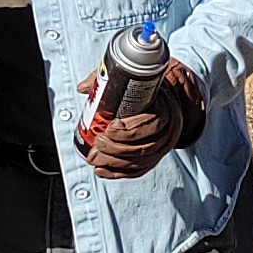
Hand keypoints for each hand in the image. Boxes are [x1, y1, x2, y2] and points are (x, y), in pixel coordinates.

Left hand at [73, 59, 205, 179]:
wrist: (167, 99)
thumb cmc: (150, 90)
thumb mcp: (134, 79)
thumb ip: (109, 80)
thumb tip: (84, 87)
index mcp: (166, 109)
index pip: (151, 124)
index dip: (129, 130)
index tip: (110, 127)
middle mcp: (168, 131)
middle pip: (144, 147)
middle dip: (116, 149)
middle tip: (98, 143)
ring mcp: (162, 147)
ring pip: (140, 162)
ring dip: (114, 163)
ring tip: (95, 157)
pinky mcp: (154, 158)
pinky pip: (138, 171)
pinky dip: (118, 173)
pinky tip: (102, 170)